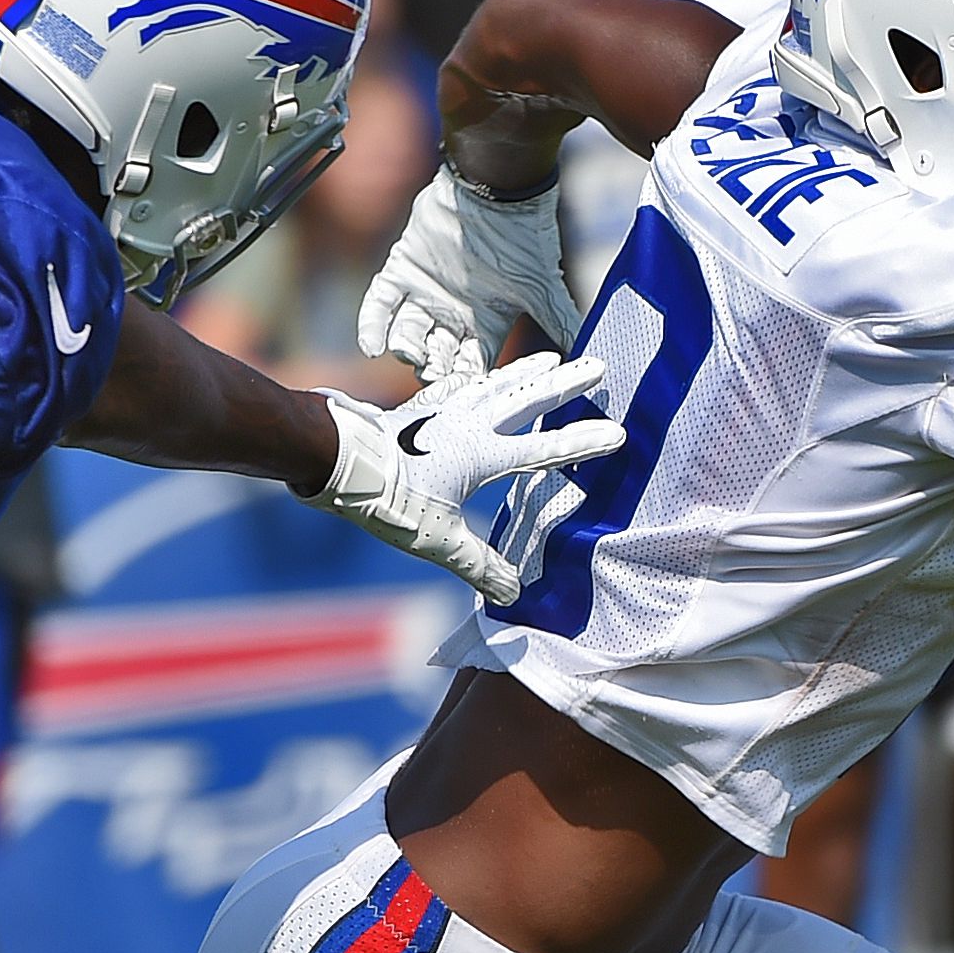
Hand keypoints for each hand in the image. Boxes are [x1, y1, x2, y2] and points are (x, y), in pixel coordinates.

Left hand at [313, 352, 621, 603]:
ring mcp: (444, 409)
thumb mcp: (437, 540)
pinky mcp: (419, 408)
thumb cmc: (388, 500)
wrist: (336, 458)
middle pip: (529, 399)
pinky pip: (462, 386)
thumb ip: (478, 564)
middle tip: (599, 365)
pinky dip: (481, 379)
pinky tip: (482, 378)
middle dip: (567, 384)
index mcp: (483, 455)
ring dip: (527, 372)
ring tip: (550, 357)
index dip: (582, 443)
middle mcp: (470, 424)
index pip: (545, 449)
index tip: (617, 433)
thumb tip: (514, 594)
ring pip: (497, 384)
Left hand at [356, 166, 581, 380]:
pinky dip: (372, 325)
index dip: (464, 384)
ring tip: (410, 352)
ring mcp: (426, 291)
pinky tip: (371, 346)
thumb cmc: (524, 237)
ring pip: (407, 334)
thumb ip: (561, 323)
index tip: (458, 398)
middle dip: (433, 370)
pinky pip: (379, 302)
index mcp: (485, 321)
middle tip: (432, 376)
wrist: (497, 187)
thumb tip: (589, 359)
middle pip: (436, 357)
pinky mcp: (403, 268)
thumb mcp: (542, 288)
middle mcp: (454, 312)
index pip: (471, 367)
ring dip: (406, 348)